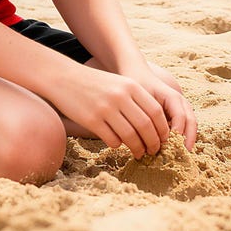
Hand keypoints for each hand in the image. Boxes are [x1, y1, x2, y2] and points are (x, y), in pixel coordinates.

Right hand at [53, 68, 170, 158]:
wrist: (65, 78)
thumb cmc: (96, 83)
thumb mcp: (120, 83)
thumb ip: (136, 99)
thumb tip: (154, 124)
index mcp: (131, 86)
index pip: (155, 111)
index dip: (162, 128)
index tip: (164, 139)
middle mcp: (121, 96)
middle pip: (146, 125)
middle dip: (153, 142)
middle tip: (154, 151)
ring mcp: (106, 108)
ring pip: (130, 135)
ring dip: (138, 148)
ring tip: (140, 153)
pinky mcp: (91, 120)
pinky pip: (112, 139)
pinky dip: (118, 145)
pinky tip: (118, 144)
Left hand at [120, 62, 196, 150]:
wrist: (139, 75)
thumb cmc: (138, 88)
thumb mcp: (141, 100)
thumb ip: (147, 116)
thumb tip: (149, 138)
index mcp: (173, 97)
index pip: (181, 116)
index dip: (178, 132)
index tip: (172, 146)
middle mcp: (181, 102)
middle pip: (191, 120)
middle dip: (189, 138)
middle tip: (185, 153)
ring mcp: (182, 106)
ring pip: (191, 123)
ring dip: (188, 138)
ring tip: (183, 153)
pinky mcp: (178, 111)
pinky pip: (186, 124)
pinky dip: (184, 136)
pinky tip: (176, 147)